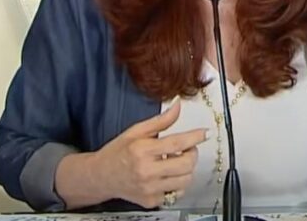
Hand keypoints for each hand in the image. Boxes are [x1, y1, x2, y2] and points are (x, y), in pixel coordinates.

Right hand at [88, 99, 206, 208]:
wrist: (100, 176)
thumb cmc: (117, 152)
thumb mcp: (136, 131)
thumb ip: (160, 121)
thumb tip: (177, 106)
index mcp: (142, 150)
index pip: (177, 143)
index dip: (195, 137)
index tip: (205, 133)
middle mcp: (146, 171)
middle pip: (186, 164)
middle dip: (192, 153)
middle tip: (187, 148)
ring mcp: (149, 189)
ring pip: (185, 180)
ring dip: (186, 169)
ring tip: (174, 162)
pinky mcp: (151, 201)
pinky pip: (175, 193)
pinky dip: (175, 183)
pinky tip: (165, 176)